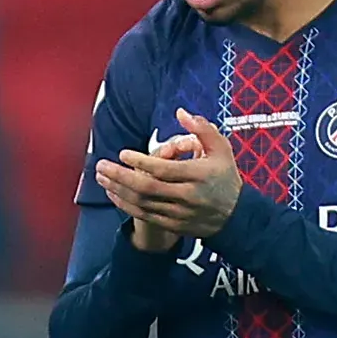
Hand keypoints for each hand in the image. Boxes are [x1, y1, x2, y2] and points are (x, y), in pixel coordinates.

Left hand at [94, 113, 244, 249]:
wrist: (235, 215)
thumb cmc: (224, 176)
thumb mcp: (221, 149)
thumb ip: (202, 129)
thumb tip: (180, 113)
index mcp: (199, 175)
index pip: (164, 169)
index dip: (141, 162)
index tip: (123, 153)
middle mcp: (188, 196)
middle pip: (147, 188)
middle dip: (120, 176)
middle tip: (101, 165)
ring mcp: (179, 213)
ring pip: (142, 203)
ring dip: (118, 190)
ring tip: (101, 177)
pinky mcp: (173, 225)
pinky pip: (143, 215)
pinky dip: (125, 204)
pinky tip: (113, 193)